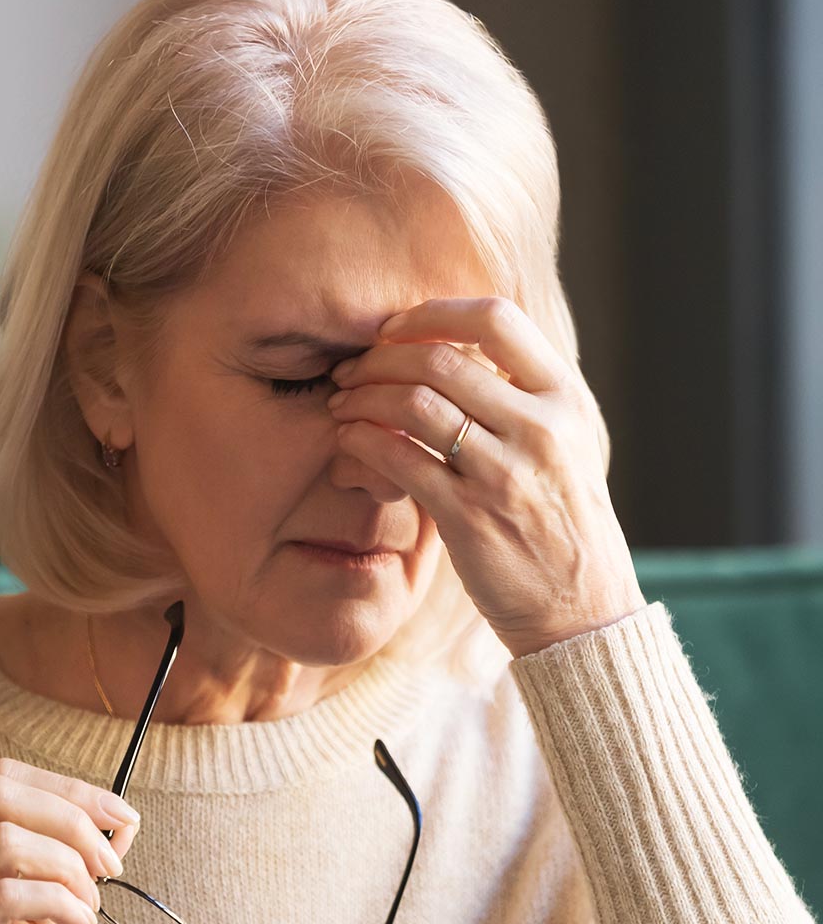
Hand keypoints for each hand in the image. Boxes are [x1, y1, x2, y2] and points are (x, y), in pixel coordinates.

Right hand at [0, 757, 139, 923]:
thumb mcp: (32, 894)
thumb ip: (66, 852)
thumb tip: (123, 821)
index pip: (1, 777)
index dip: (68, 788)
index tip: (120, 814)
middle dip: (71, 820)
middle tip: (109, 861)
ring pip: (4, 842)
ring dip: (68, 866)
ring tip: (89, 901)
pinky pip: (6, 896)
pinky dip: (58, 901)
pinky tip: (79, 921)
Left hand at [328, 296, 646, 658]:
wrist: (581, 609)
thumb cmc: (563, 522)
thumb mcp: (567, 446)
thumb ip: (522, 397)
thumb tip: (451, 350)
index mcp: (566, 399)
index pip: (496, 320)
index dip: (433, 314)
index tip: (394, 329)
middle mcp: (541, 428)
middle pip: (442, 359)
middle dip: (380, 358)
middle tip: (349, 371)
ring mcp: (506, 473)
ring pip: (416, 404)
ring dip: (363, 397)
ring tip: (341, 405)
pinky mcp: (470, 517)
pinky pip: (400, 460)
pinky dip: (363, 442)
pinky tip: (349, 443)